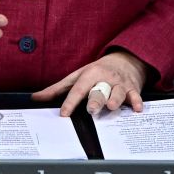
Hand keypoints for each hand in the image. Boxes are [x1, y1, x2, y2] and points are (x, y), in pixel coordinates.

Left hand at [31, 50, 147, 116]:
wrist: (125, 59)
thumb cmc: (97, 71)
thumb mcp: (77, 76)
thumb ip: (57, 89)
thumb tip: (36, 98)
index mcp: (89, 75)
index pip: (78, 89)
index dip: (71, 102)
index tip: (64, 114)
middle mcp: (105, 79)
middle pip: (99, 90)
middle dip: (95, 100)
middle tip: (91, 109)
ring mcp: (120, 84)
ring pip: (118, 92)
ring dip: (115, 99)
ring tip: (112, 106)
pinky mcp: (133, 88)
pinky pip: (136, 95)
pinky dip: (137, 102)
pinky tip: (137, 108)